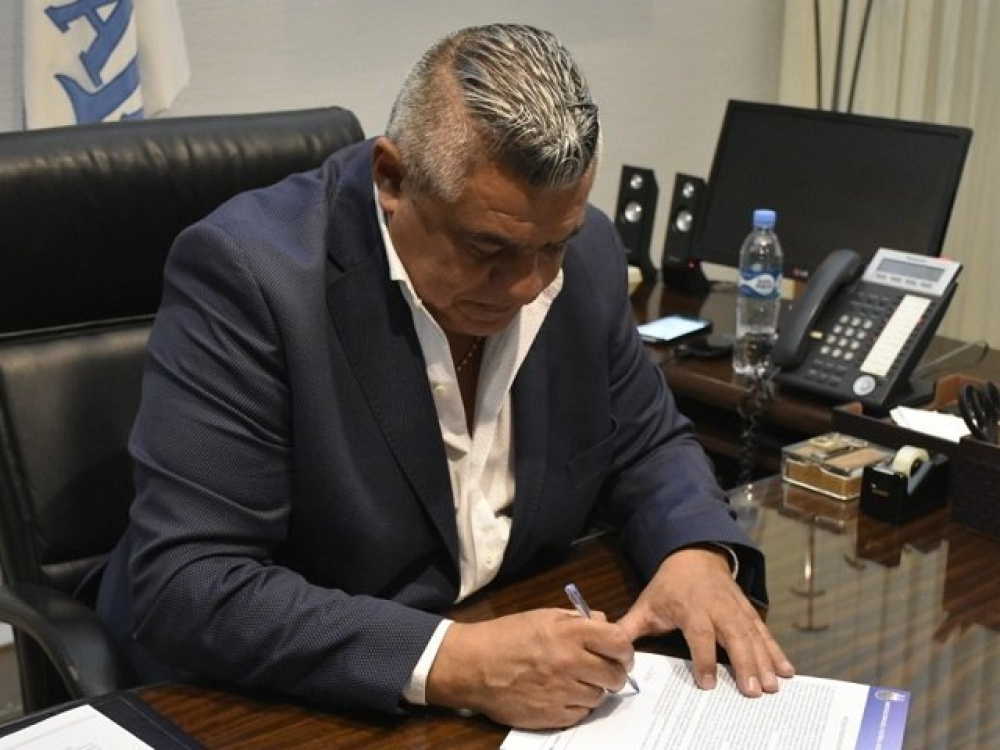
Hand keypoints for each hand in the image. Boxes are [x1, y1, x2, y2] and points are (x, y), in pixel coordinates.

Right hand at [426, 608, 633, 728]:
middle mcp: (571, 663)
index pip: (620, 643)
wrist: (473, 666)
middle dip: (614, 672)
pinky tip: (562, 694)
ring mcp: (563, 692)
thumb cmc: (506, 637)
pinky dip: (577, 705)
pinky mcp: (553, 716)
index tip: (620, 652)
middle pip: (616, 674)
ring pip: (600, 696)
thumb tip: (605, 624)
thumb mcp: (543, 616)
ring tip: (576, 680)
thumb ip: (578, 620)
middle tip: (604, 669)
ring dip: (594, 689)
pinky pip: (582, 713)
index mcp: (570, 633)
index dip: (624, 649)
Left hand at [617, 546, 794, 696]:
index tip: (708, 683)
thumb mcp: (647, 603)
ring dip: (765, 660)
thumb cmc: (669, 585)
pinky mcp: (748, 610)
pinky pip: (764, 631)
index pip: (699, 634)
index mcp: (690, 606)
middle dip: (744, 663)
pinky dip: (777, 650)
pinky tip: (787, 669)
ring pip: (753, 635)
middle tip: (754, 691)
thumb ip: (629, 627)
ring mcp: (736, 608)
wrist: (694, 553)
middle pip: (733, 636)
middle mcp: (717, 607)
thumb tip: (611, 648)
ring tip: (775, 685)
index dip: (704, 658)